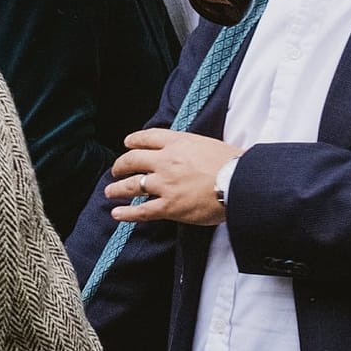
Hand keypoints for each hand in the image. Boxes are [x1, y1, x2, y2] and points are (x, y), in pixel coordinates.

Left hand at [106, 129, 240, 226]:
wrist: (239, 182)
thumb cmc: (232, 163)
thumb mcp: (209, 144)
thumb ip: (192, 147)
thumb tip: (188, 153)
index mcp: (178, 142)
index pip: (148, 137)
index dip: (134, 140)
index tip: (128, 143)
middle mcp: (166, 161)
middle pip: (133, 160)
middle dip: (121, 165)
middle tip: (116, 170)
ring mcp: (165, 184)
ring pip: (132, 185)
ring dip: (118, 188)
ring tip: (110, 191)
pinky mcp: (168, 206)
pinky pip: (141, 210)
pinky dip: (126, 213)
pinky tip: (117, 213)